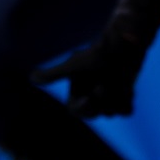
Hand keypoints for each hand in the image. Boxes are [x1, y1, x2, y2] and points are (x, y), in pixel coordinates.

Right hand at [32, 23, 147, 117]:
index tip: (89, 98)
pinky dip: (126, 102)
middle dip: (99, 102)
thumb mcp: (73, 65)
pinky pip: (126, 111)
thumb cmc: (96, 54)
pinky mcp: (124, 96)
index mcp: (77, 93)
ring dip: (113, 100)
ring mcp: (109, 99)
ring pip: (111, 113)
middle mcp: (91, 98)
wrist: (121, 45)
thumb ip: (54, 74)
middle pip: (94, 114)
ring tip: (116, 83)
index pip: (75, 111)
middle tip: (103, 87)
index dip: (82, 108)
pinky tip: (127, 89)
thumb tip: (32, 78)